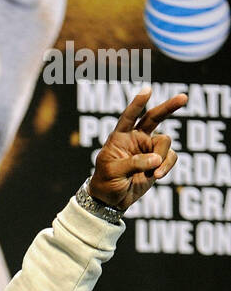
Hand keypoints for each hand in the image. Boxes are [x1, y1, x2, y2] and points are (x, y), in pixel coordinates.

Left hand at [90, 86, 186, 210]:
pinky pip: (171, 157)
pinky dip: (166, 166)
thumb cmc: (106, 182)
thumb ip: (134, 163)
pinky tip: (157, 176)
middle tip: (184, 98)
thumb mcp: (113, 172)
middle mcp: (136, 138)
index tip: (148, 90)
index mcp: (120, 136)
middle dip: (169, 107)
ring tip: (155, 174)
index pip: (129, 117)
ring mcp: (149, 148)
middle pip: (154, 117)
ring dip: (162, 157)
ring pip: (165, 142)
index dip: (137, 104)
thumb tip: (157, 159)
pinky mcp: (159, 161)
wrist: (112, 200)